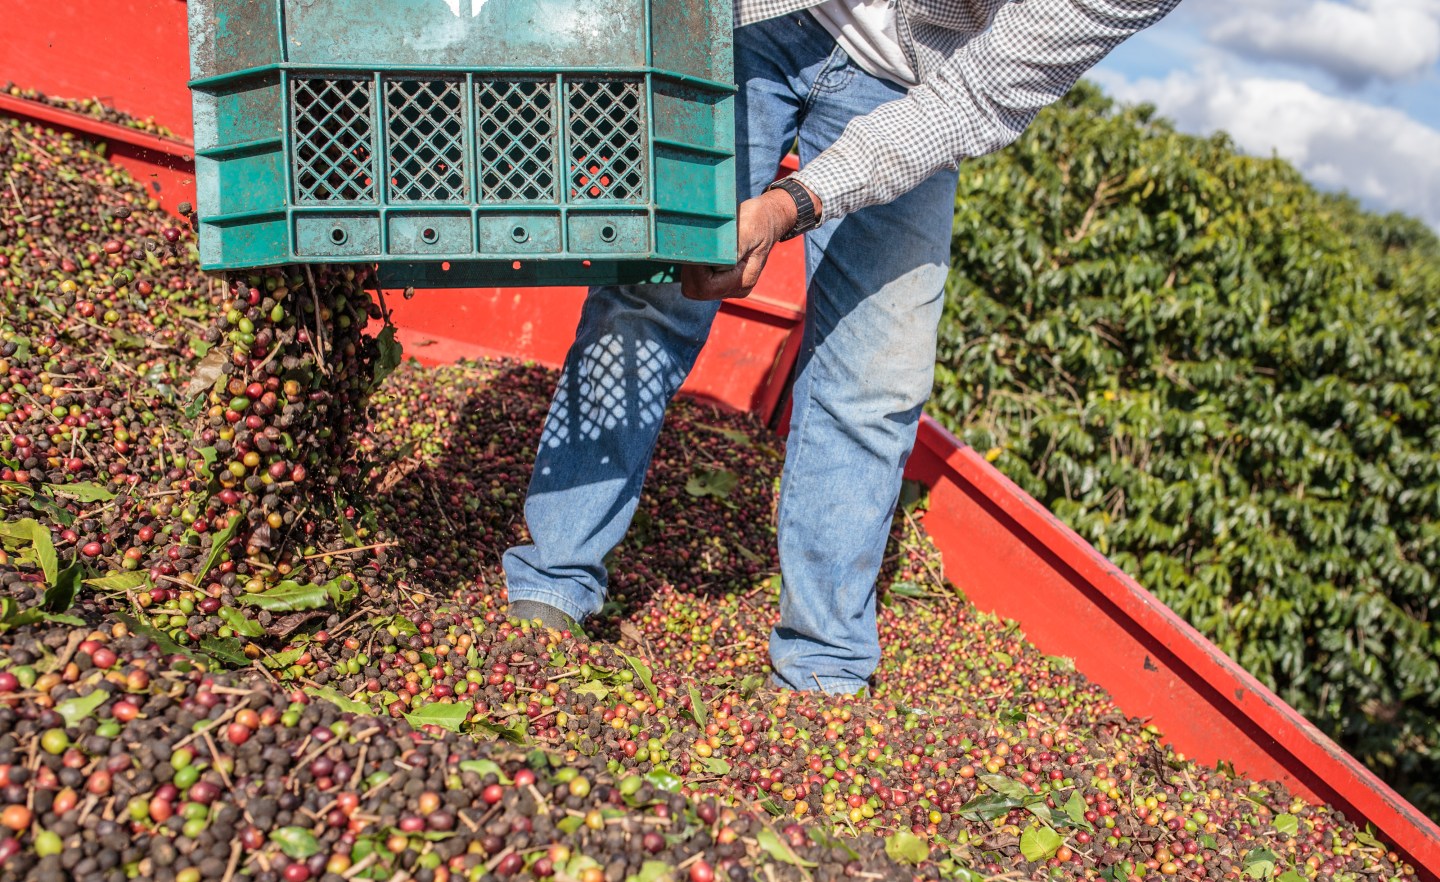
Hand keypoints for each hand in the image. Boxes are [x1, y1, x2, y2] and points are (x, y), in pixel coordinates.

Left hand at [681, 183, 819, 299]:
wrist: (769, 219)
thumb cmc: (758, 219)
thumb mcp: (747, 228)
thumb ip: (729, 248)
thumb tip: (711, 261)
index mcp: (743, 280)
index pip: (706, 285)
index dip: (695, 268)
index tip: (695, 245)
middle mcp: (737, 289)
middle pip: (697, 290)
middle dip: (690, 269)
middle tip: (695, 245)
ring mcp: (729, 287)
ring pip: (695, 287)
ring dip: (691, 268)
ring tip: (702, 246)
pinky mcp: (723, 281)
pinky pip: (698, 281)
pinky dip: (695, 267)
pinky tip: (704, 251)